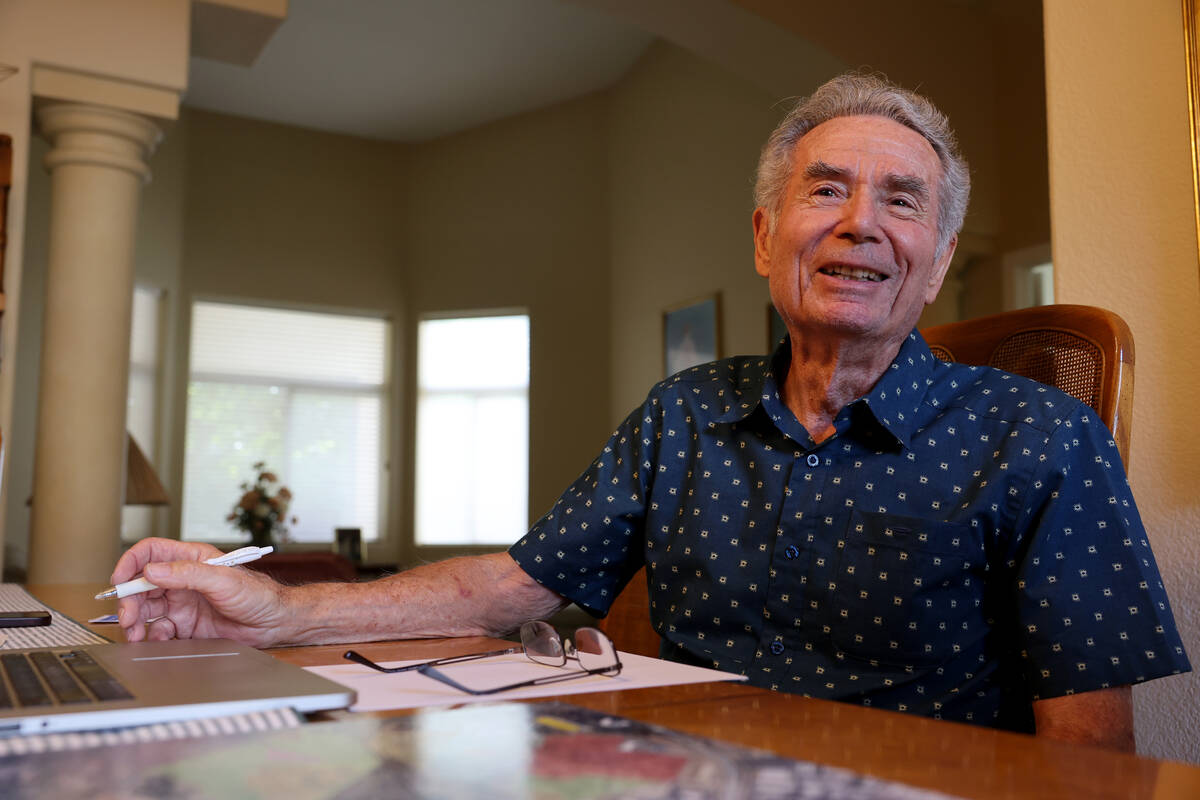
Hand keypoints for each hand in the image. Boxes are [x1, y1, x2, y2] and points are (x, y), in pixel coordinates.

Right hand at [112, 537, 290, 647]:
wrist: (273, 623)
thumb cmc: (257, 594)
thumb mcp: (222, 579)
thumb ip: (187, 574)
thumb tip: (151, 570)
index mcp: (190, 559)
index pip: (150, 553)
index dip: (130, 563)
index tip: (119, 580)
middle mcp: (182, 580)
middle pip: (141, 584)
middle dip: (129, 600)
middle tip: (128, 618)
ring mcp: (182, 603)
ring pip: (146, 609)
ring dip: (136, 621)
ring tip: (136, 634)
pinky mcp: (185, 625)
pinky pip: (159, 629)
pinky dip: (153, 635)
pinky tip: (160, 639)